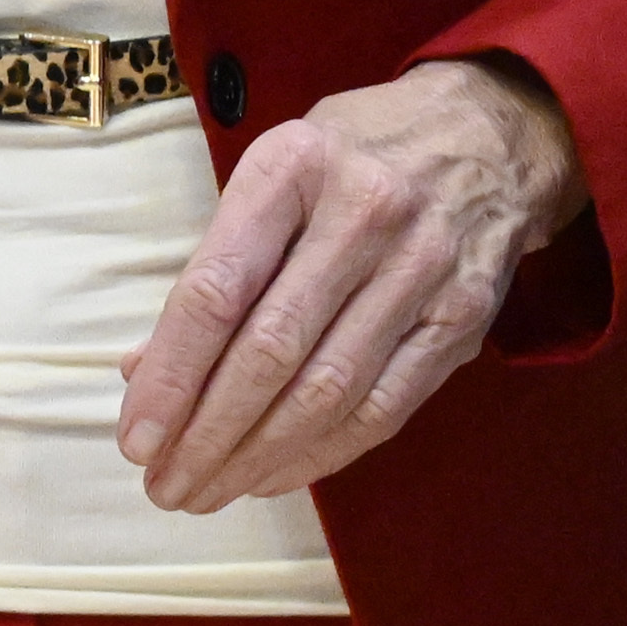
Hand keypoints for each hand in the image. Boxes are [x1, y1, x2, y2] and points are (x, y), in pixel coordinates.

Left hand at [119, 59, 586, 515]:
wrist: (490, 133)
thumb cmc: (355, 159)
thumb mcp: (274, 176)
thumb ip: (215, 268)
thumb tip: (145, 373)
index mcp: (296, 166)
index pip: (217, 291)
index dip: (171, 377)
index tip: (136, 440)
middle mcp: (366, 212)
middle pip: (271, 351)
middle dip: (207, 435)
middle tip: (165, 487)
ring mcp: (424, 266)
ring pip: (328, 390)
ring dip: (258, 457)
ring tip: (209, 492)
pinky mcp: (463, 315)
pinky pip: (385, 405)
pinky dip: (324, 453)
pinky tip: (277, 475)